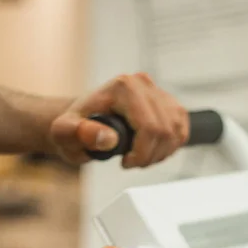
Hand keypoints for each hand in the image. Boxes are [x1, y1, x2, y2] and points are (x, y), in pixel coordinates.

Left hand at [50, 73, 188, 166]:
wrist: (81, 121)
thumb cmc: (74, 129)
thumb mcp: (65, 134)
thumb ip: (81, 134)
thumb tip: (108, 137)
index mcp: (123, 87)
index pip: (149, 127)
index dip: (141, 153)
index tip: (125, 162)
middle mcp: (143, 84)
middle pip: (165, 131)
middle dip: (150, 156)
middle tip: (132, 163)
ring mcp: (157, 91)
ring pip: (176, 131)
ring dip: (161, 153)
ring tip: (140, 156)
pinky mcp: (168, 102)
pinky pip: (182, 128)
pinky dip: (171, 145)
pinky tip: (153, 149)